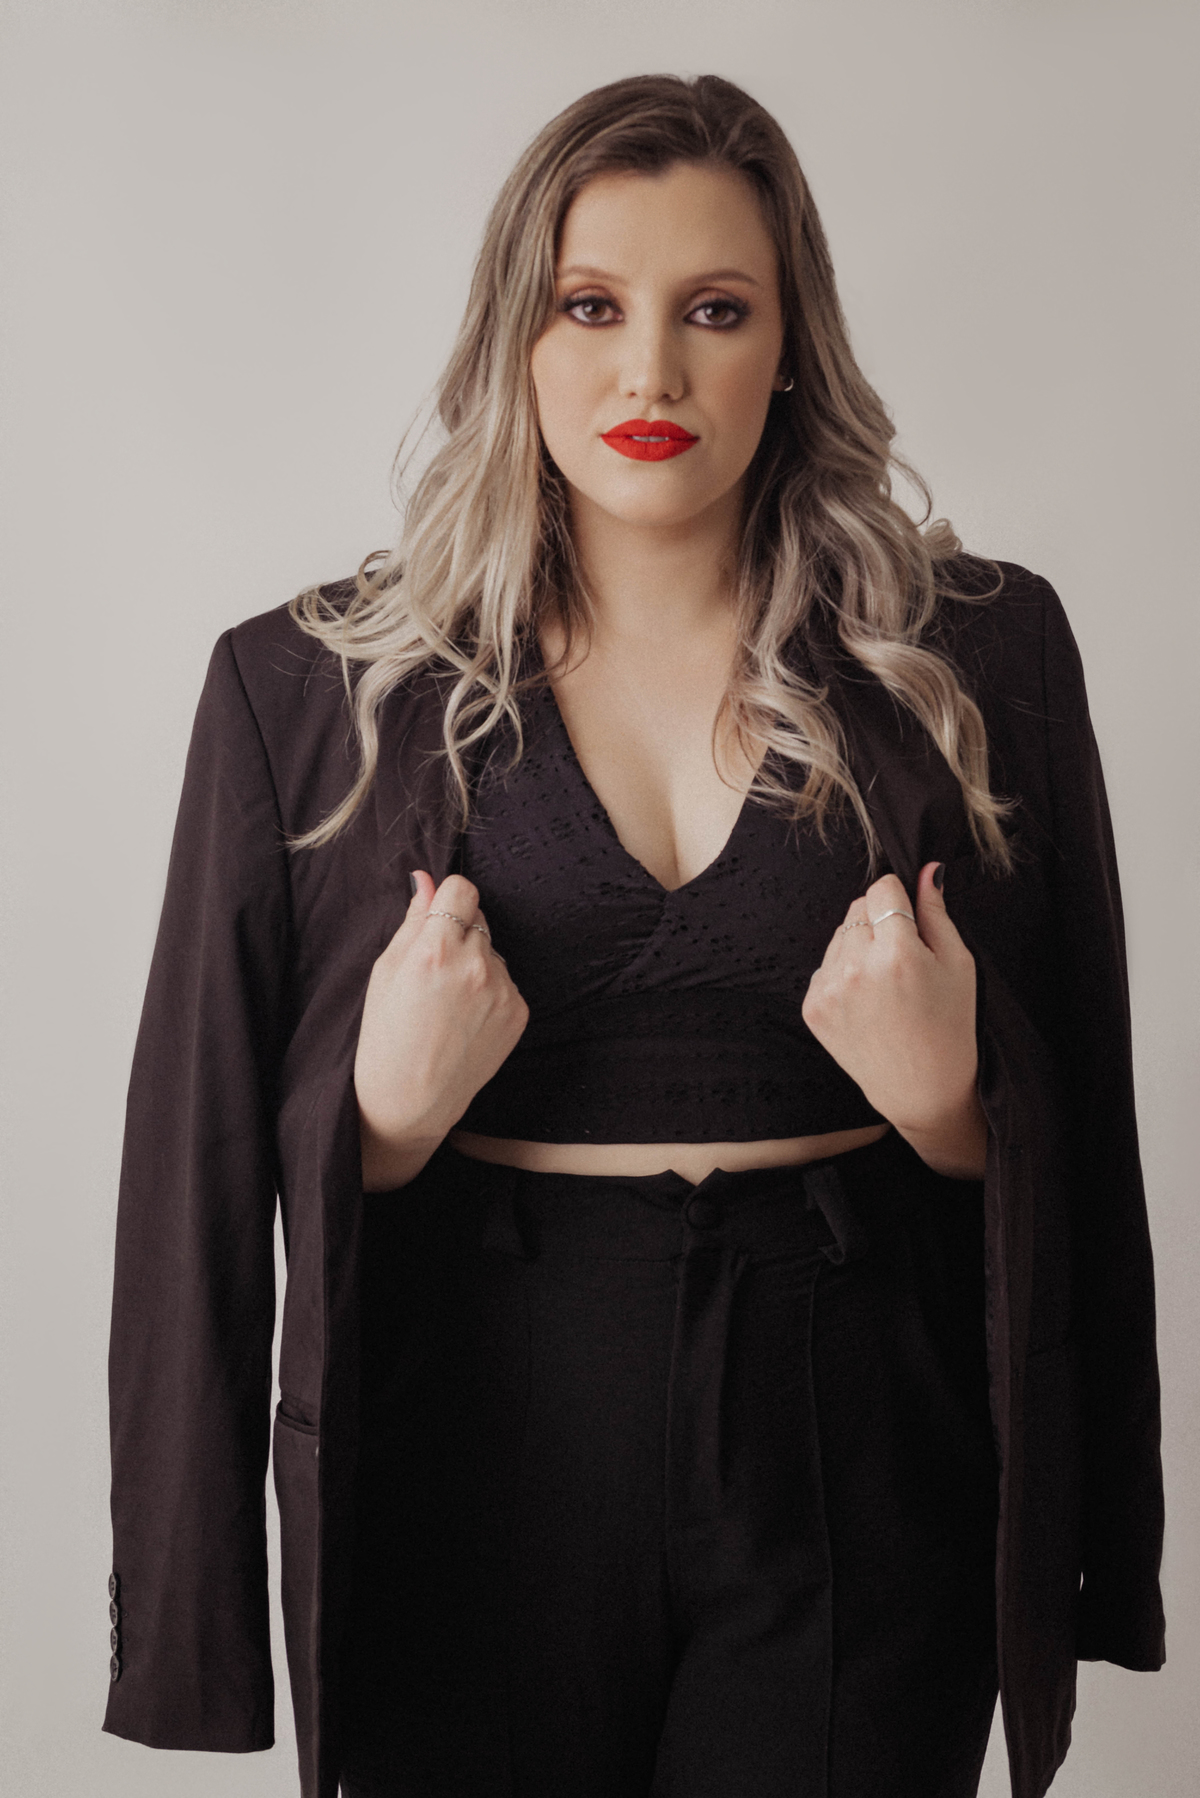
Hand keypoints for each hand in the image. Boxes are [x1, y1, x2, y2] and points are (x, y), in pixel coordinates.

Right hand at [354, 871, 529, 1190]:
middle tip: (434, 972)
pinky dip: (489, 992)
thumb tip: (426, 879)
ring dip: (475, 963)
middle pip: (478, 917)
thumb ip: (413, 921)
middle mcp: (476, 965)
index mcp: (436, 950)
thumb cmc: (386, 1036)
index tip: (437, 917)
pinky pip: (506, 981)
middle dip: (458, 933)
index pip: (462, 888)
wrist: (412, 1101)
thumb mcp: (385, 972)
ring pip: (493, 950)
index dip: (447, 900)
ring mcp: (503, 990)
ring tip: (448, 1003)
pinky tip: (465, 1019)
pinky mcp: (519, 1012)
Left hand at [801, 862, 986, 1177]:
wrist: (921, 1089)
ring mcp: (829, 989)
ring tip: (886, 982)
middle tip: (903, 957)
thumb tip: (926, 868)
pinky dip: (844, 973)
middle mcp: (856, 968)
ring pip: (839, 935)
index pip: (882, 887)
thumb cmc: (950, 1025)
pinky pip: (825, 966)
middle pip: (857, 908)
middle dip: (880, 920)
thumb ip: (936, 912)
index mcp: (897, 953)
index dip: (899, 897)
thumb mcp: (957, 964)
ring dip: (860, 945)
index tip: (910, 918)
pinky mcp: (813, 1007)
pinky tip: (869, 1000)